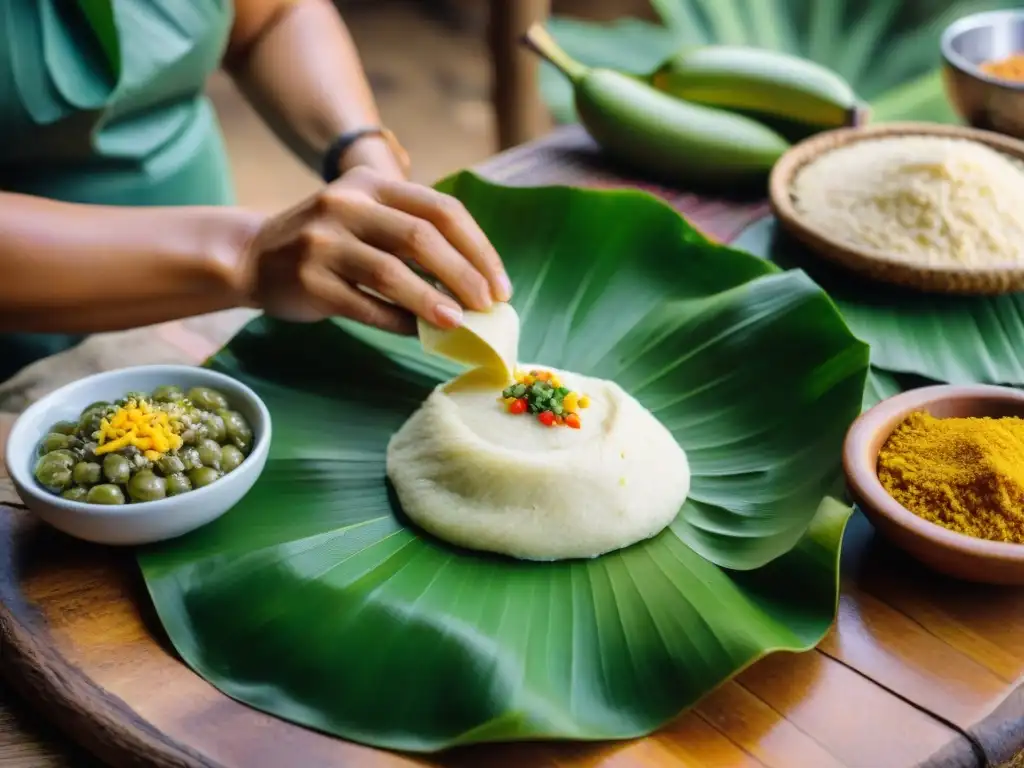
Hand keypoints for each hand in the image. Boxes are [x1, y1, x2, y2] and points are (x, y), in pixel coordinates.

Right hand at [240, 166, 510, 332]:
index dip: (478, 248)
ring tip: (459, 323)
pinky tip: (420, 334)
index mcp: (372, 184)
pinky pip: (365, 305)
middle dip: (464, 275)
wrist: (253, 256)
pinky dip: (398, 321)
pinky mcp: (308, 280)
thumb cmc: (328, 243)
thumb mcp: (367, 217)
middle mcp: (346, 204)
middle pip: (421, 237)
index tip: (500, 285)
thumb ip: (413, 236)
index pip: (441, 210)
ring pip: (392, 272)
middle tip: (487, 307)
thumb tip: (477, 283)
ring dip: (432, 301)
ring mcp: (323, 242)